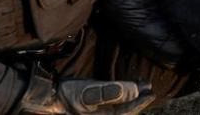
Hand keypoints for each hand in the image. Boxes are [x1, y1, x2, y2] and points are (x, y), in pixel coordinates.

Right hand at [19, 71, 154, 114]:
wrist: (48, 98)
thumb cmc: (67, 95)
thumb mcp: (88, 92)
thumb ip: (109, 92)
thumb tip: (131, 91)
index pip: (127, 112)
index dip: (140, 103)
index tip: (150, 93)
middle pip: (125, 111)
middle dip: (138, 101)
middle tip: (149, 89)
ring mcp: (99, 114)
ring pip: (121, 108)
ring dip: (132, 98)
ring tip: (142, 87)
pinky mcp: (96, 108)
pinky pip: (114, 106)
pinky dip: (122, 98)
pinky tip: (126, 89)